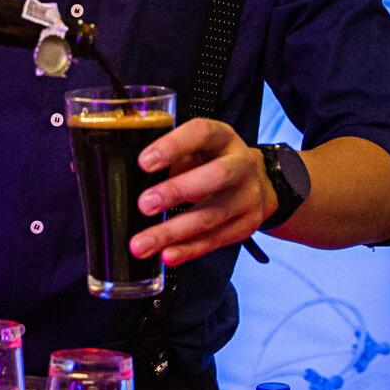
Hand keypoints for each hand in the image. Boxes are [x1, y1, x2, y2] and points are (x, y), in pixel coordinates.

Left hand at [130, 119, 278, 266]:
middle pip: (215, 176)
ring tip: (141, 244)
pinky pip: (215, 240)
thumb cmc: (212, 161)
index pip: (201, 133)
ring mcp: (248, 197)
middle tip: (144, 205)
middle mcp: (242, 164)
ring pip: (211, 216)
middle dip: (177, 191)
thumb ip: (172, 157)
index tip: (143, 163)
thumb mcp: (197, 148)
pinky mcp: (247, 225)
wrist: (257, 182)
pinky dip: (188, 250)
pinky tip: (166, 255)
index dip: (172, 146)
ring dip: (173, 232)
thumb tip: (131, 178)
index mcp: (223, 137)